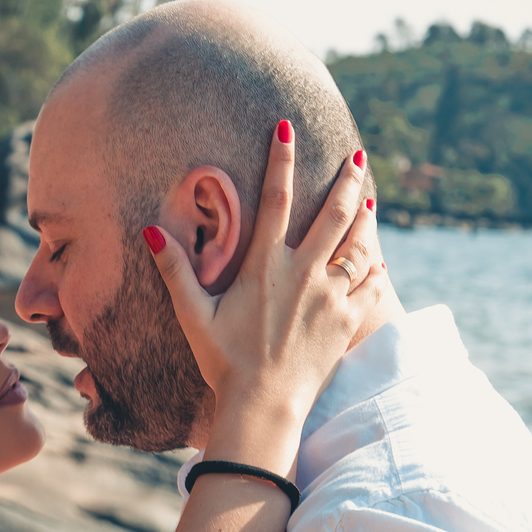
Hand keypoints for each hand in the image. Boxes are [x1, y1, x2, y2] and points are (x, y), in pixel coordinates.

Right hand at [145, 125, 382, 469]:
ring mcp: (329, 297)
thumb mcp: (193, 315)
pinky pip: (368, 288)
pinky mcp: (345, 322)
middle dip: (346, 179)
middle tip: (355, 155)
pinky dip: (374, 271)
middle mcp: (304, 273)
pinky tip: (378, 261)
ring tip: (370, 201)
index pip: (277, 198)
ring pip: (358, 247)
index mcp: (266, 265)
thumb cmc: (224, 362)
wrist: (263, 405)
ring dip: (365, 221)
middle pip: (334, 214)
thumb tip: (152, 231)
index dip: (281, 159)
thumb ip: (175, 270)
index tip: (287, 127)